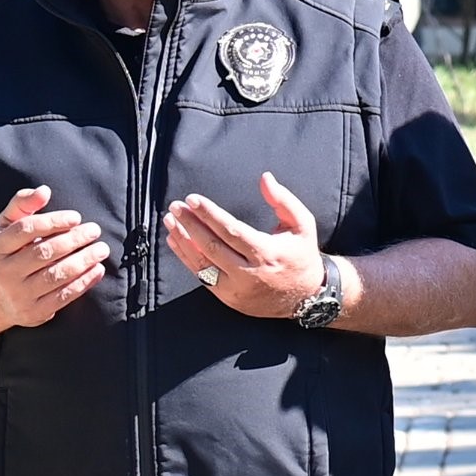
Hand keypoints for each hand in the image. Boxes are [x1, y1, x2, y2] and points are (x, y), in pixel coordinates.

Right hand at [0, 183, 106, 327]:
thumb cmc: (12, 252)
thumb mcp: (9, 226)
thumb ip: (23, 204)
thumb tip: (43, 190)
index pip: (25, 230)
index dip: (53, 221)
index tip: (76, 217)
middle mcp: (5, 271)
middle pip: (43, 253)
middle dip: (73, 240)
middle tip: (95, 230)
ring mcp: (19, 293)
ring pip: (55, 276)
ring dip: (83, 261)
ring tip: (101, 249)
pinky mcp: (34, 312)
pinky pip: (63, 296)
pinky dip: (84, 282)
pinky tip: (98, 269)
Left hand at [164, 173, 328, 319]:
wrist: (305, 297)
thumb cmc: (302, 255)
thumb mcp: (302, 225)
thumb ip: (283, 200)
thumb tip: (265, 178)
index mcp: (267, 252)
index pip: (231, 230)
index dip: (209, 214)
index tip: (193, 199)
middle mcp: (249, 272)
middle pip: (212, 245)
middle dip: (190, 224)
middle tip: (175, 207)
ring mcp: (236, 287)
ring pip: (202, 262)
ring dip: (183, 240)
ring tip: (170, 221)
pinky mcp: (228, 297)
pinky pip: (201, 276)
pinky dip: (186, 257)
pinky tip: (175, 241)